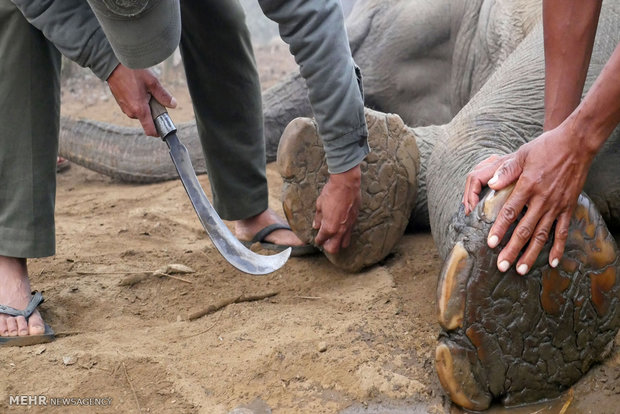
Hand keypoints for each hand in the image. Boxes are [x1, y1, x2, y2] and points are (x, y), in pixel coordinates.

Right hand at [106, 64, 176, 136]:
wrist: (112, 65)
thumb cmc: (132, 72)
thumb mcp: (152, 82)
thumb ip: (163, 96)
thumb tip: (173, 105)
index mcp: (139, 110)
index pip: (150, 130)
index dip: (159, 132)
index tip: (165, 127)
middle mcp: (131, 112)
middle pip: (147, 120)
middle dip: (153, 111)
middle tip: (153, 96)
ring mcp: (124, 108)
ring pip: (140, 113)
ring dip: (145, 105)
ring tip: (143, 90)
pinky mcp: (121, 104)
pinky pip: (133, 107)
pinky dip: (138, 102)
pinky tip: (137, 89)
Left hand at [313, 165, 361, 253]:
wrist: (346, 183)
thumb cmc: (331, 193)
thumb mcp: (320, 205)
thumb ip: (318, 218)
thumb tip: (316, 226)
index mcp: (329, 227)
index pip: (321, 240)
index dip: (318, 240)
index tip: (317, 238)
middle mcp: (340, 230)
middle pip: (334, 249)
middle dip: (328, 247)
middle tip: (325, 241)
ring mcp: (349, 226)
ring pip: (344, 243)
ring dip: (338, 242)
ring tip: (334, 237)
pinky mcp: (355, 220)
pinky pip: (350, 233)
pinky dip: (345, 234)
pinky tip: (341, 228)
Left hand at [462, 125, 595, 274]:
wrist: (576, 143)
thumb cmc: (546, 147)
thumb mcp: (522, 154)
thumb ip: (506, 171)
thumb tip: (491, 184)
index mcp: (528, 186)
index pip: (510, 213)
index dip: (500, 229)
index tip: (491, 244)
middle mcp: (543, 199)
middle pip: (524, 230)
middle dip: (512, 250)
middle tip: (502, 266)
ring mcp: (557, 205)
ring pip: (542, 235)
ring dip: (531, 254)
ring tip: (520, 270)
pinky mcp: (568, 207)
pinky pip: (562, 231)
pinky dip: (557, 247)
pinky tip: (551, 261)